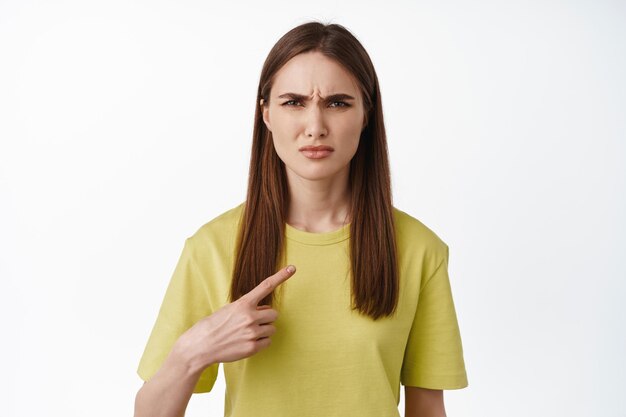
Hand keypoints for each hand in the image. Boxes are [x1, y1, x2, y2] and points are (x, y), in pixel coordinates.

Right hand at [175, 265, 296, 370]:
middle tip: (252, 322)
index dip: (281, 276)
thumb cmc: (214, 325)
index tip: (292, 268)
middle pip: (273, 314)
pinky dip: (260, 342)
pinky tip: (246, 342)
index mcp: (243, 304)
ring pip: (272, 329)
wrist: (201, 346)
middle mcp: (250, 317)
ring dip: (263, 330)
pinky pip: (267, 342)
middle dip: (266, 317)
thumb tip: (265, 310)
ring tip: (246, 333)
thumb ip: (248, 307)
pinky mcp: (252, 347)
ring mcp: (252, 333)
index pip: (266, 286)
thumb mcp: (229, 309)